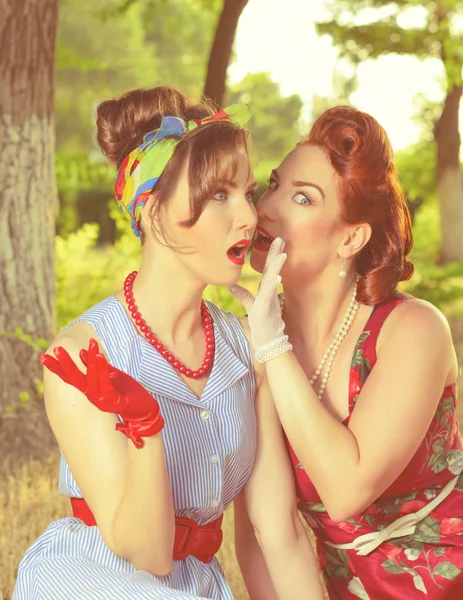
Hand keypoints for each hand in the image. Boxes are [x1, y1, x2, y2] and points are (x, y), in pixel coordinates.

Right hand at [41, 339, 163, 447]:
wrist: (145, 411)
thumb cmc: (127, 392)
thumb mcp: (111, 376)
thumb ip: (98, 367)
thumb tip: (81, 352)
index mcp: (90, 390)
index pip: (70, 377)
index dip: (58, 368)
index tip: (44, 356)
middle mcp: (92, 396)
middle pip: (75, 379)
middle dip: (65, 364)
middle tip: (56, 350)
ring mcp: (102, 400)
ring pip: (91, 379)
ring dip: (88, 360)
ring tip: (87, 343)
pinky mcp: (114, 402)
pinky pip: (105, 383)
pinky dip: (101, 369)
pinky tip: (99, 356)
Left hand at [229, 237, 291, 362]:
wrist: (269, 343)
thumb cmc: (261, 326)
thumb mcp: (251, 307)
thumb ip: (242, 294)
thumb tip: (231, 283)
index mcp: (266, 290)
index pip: (268, 269)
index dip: (271, 255)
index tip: (275, 241)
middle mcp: (270, 293)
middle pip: (273, 270)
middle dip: (276, 254)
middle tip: (280, 238)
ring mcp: (270, 300)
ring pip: (274, 280)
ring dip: (277, 267)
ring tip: (281, 254)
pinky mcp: (267, 309)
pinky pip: (270, 295)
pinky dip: (273, 285)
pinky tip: (276, 276)